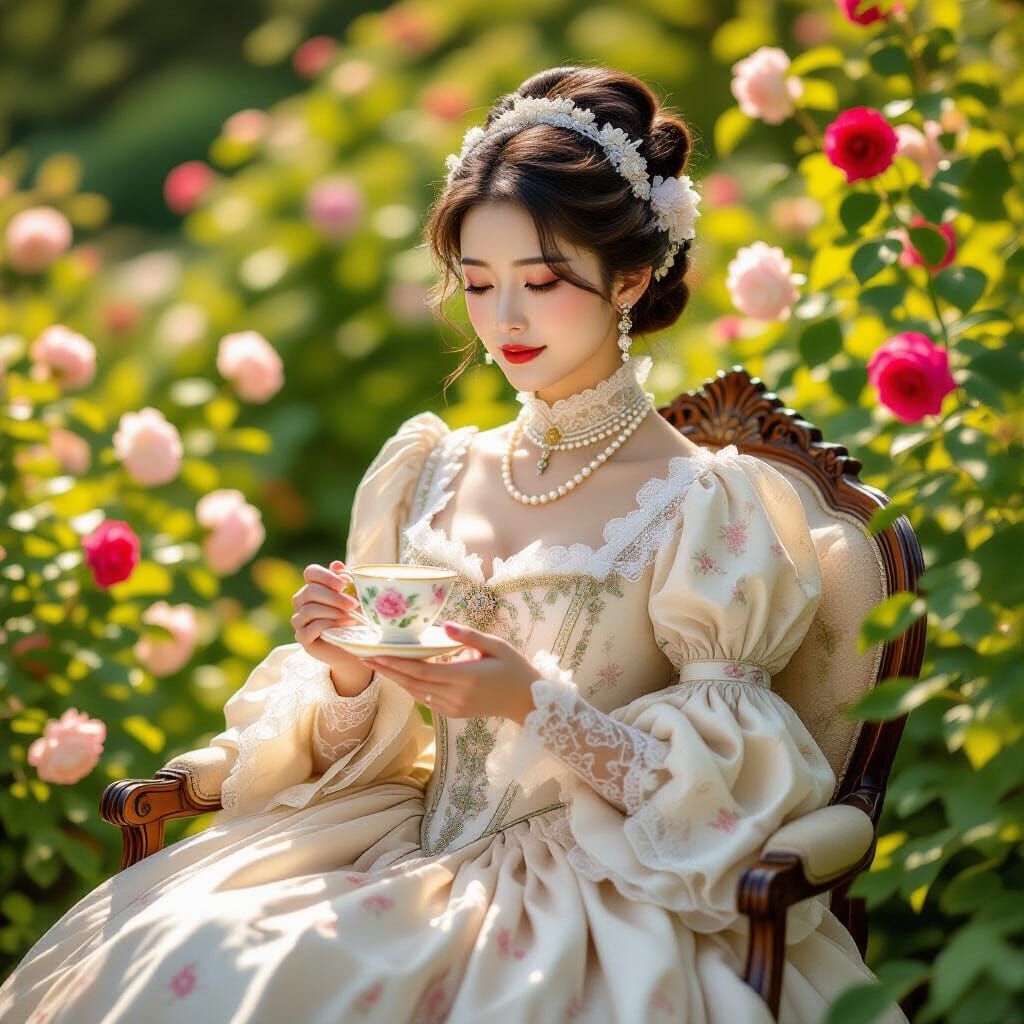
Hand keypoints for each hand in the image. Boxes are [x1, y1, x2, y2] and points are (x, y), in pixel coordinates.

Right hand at [291, 560, 373, 685]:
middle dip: (334, 597)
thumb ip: (347, 581)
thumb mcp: (356, 596)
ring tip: (352, 616)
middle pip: (310, 591)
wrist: (356, 646)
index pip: (311, 572)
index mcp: (313, 586)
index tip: (345, 584)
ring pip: (309, 610)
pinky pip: (310, 628)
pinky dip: (329, 625)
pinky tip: (345, 625)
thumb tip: (336, 565)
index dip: (326, 576)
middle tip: (353, 604)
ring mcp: (299, 620)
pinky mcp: (302, 638)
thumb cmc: (356, 617)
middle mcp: (302, 601)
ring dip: (333, 612)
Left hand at [361, 622, 537, 723]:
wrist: (527, 701)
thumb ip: (469, 636)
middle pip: (412, 682)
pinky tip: (399, 675)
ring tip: (375, 663)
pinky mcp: (453, 713)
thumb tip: (444, 625)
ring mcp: (453, 707)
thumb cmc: (514, 668)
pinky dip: (409, 686)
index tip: (375, 653)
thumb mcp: (497, 646)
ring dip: (395, 678)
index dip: (396, 663)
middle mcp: (455, 696)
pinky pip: (424, 699)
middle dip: (386, 669)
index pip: (421, 671)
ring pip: (415, 692)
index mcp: (465, 677)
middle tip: (363, 656)